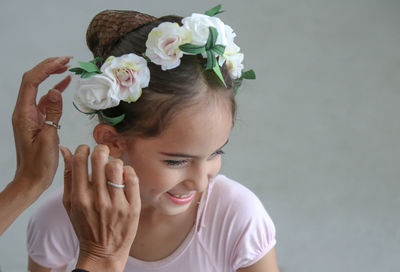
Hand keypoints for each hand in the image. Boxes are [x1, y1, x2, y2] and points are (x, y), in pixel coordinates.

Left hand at [0, 57, 70, 234]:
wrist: (32, 179)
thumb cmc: (39, 163)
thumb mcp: (48, 138)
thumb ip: (51, 113)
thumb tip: (54, 91)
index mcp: (23, 114)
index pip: (31, 82)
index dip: (46, 68)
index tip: (63, 62)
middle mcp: (24, 111)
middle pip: (32, 81)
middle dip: (48, 67)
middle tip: (66, 60)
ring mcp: (30, 115)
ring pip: (38, 89)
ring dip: (51, 76)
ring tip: (66, 67)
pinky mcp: (37, 121)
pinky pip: (44, 100)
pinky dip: (54, 91)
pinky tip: (64, 85)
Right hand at [61, 144, 140, 271]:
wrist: (104, 253)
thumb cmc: (85, 226)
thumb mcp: (70, 204)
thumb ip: (68, 176)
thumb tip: (65, 150)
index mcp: (79, 198)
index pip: (80, 160)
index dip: (83, 149)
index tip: (86, 151)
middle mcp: (98, 200)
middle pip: (100, 158)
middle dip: (100, 149)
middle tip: (102, 152)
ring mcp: (117, 204)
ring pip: (117, 166)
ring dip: (115, 161)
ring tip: (114, 168)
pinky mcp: (133, 207)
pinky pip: (133, 178)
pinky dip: (128, 172)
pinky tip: (124, 176)